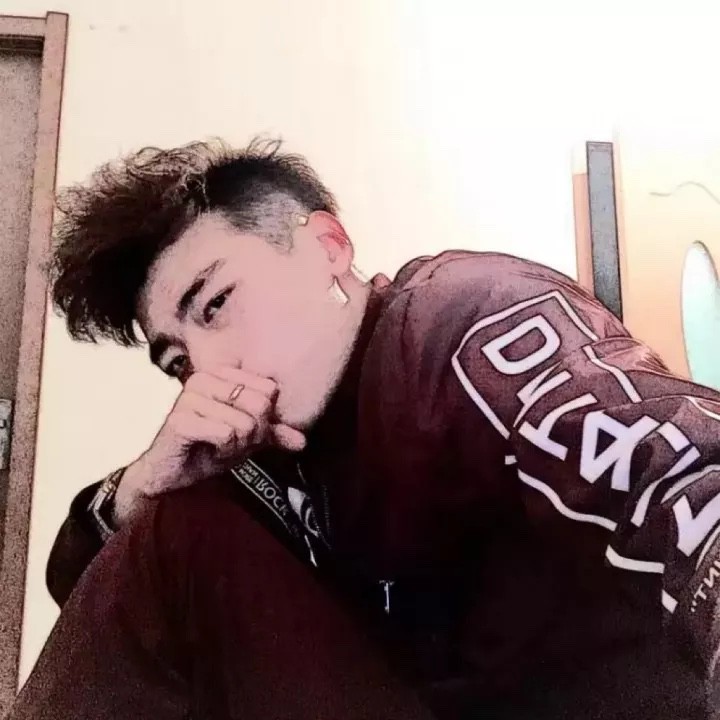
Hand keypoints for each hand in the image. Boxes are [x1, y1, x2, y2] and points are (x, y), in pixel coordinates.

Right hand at [112, 367, 304, 525]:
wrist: (169, 474)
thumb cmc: (206, 450)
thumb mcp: (247, 439)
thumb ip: (273, 435)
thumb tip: (302, 441)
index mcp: (220, 375)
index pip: (268, 391)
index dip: (264, 420)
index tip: (242, 431)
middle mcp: (204, 378)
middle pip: (259, 406)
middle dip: (251, 435)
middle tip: (229, 442)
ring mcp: (189, 396)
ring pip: (244, 423)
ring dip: (236, 446)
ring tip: (216, 447)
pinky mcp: (179, 419)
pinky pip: (226, 434)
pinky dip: (223, 451)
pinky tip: (207, 451)